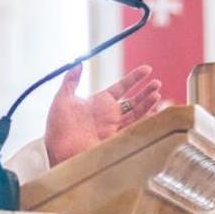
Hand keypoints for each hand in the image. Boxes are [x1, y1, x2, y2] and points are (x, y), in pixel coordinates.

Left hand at [44, 64, 161, 165]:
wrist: (57, 150)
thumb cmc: (57, 127)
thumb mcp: (62, 99)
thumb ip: (71, 80)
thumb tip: (78, 62)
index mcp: (98, 102)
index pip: (122, 87)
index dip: (134, 78)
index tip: (147, 69)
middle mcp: (109, 115)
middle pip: (133, 100)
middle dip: (146, 92)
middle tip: (157, 82)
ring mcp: (113, 128)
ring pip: (136, 113)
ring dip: (147, 104)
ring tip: (157, 93)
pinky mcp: (115, 139)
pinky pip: (134, 129)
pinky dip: (144, 122)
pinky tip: (153, 114)